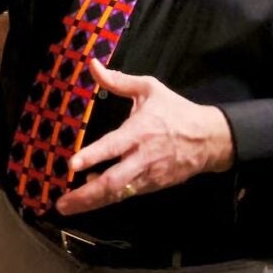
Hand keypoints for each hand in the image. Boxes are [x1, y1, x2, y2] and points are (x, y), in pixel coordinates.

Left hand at [54, 60, 233, 215]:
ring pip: (119, 193)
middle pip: (113, 181)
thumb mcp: (150, 89)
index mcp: (139, 132)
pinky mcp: (154, 185)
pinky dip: (109, 198)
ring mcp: (149, 175)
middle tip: (62, 203)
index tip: (72, 165)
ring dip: (93, 202)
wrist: (210, 139)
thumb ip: (118, 81)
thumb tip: (92, 64)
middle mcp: (142, 157)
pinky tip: (91, 198)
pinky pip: (128, 194)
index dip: (93, 156)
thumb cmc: (176, 111)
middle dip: (86, 194)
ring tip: (68, 207)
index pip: (113, 146)